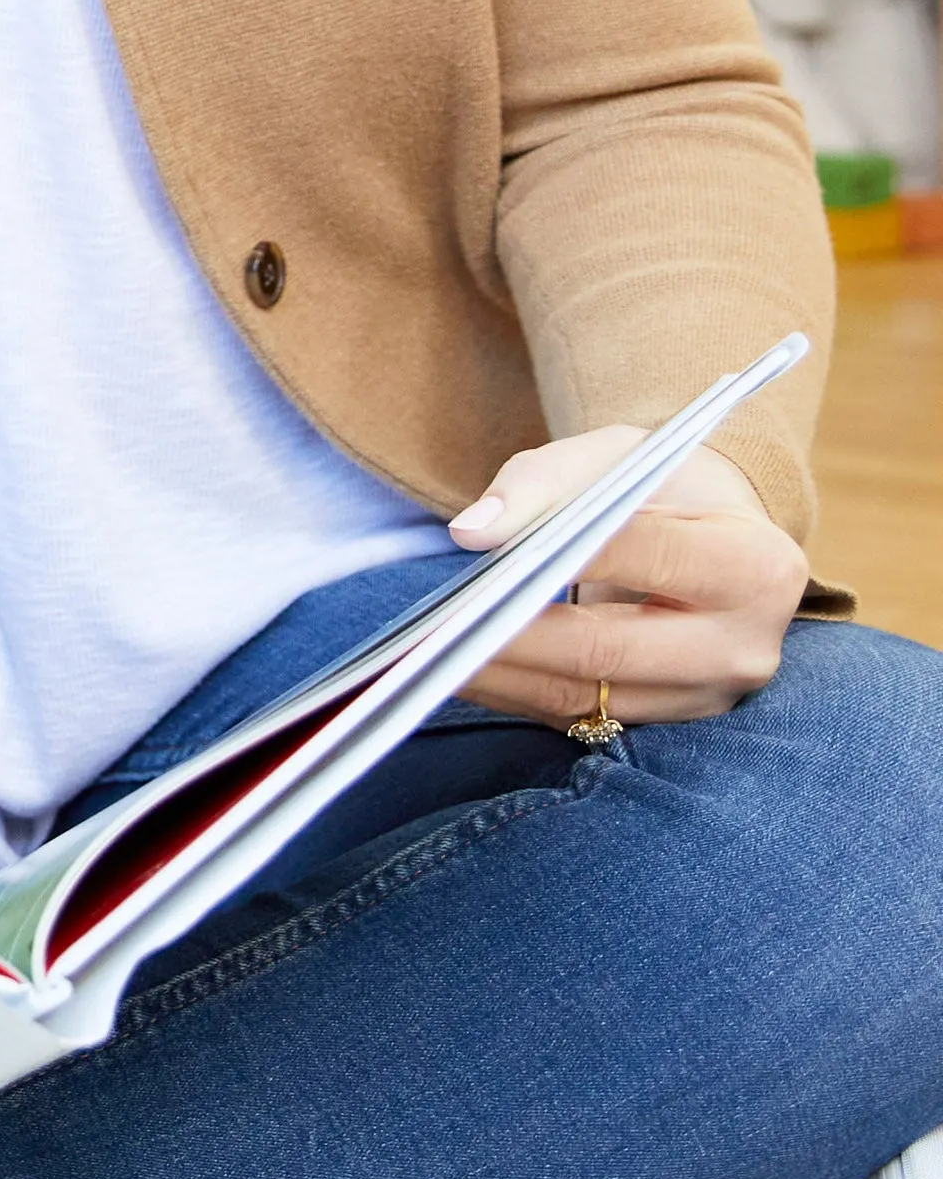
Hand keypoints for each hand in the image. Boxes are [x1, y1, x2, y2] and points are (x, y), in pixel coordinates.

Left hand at [451, 429, 805, 728]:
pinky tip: (456, 670)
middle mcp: (745, 643)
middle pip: (610, 648)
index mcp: (754, 563)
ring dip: (497, 675)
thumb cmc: (662, 487)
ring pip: (587, 695)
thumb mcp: (616, 456)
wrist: (716, 536)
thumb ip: (542, 483)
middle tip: (433, 626)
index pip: (649, 555)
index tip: (486, 555)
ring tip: (425, 654)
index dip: (567, 554)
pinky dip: (512, 691)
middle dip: (511, 636)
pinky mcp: (670, 722)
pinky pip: (579, 716)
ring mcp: (711, 695)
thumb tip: (472, 533)